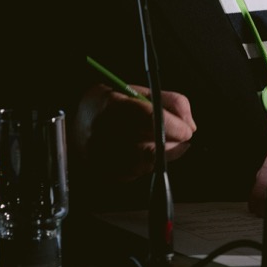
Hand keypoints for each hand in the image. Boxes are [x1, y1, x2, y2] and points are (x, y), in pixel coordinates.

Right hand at [74, 83, 196, 180]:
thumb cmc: (112, 105)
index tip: (187, 131)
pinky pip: (135, 174)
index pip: (148, 118)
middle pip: (148, 146)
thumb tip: (190, 124)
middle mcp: (103, 133)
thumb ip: (171, 102)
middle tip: (182, 139)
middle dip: (173, 145)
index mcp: (111, 106)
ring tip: (165, 144)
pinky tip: (146, 153)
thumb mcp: (140, 92)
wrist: (77, 123)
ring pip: (144, 164)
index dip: (172, 126)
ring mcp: (100, 156)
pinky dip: (147, 165)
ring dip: (163, 156)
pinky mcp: (103, 172)